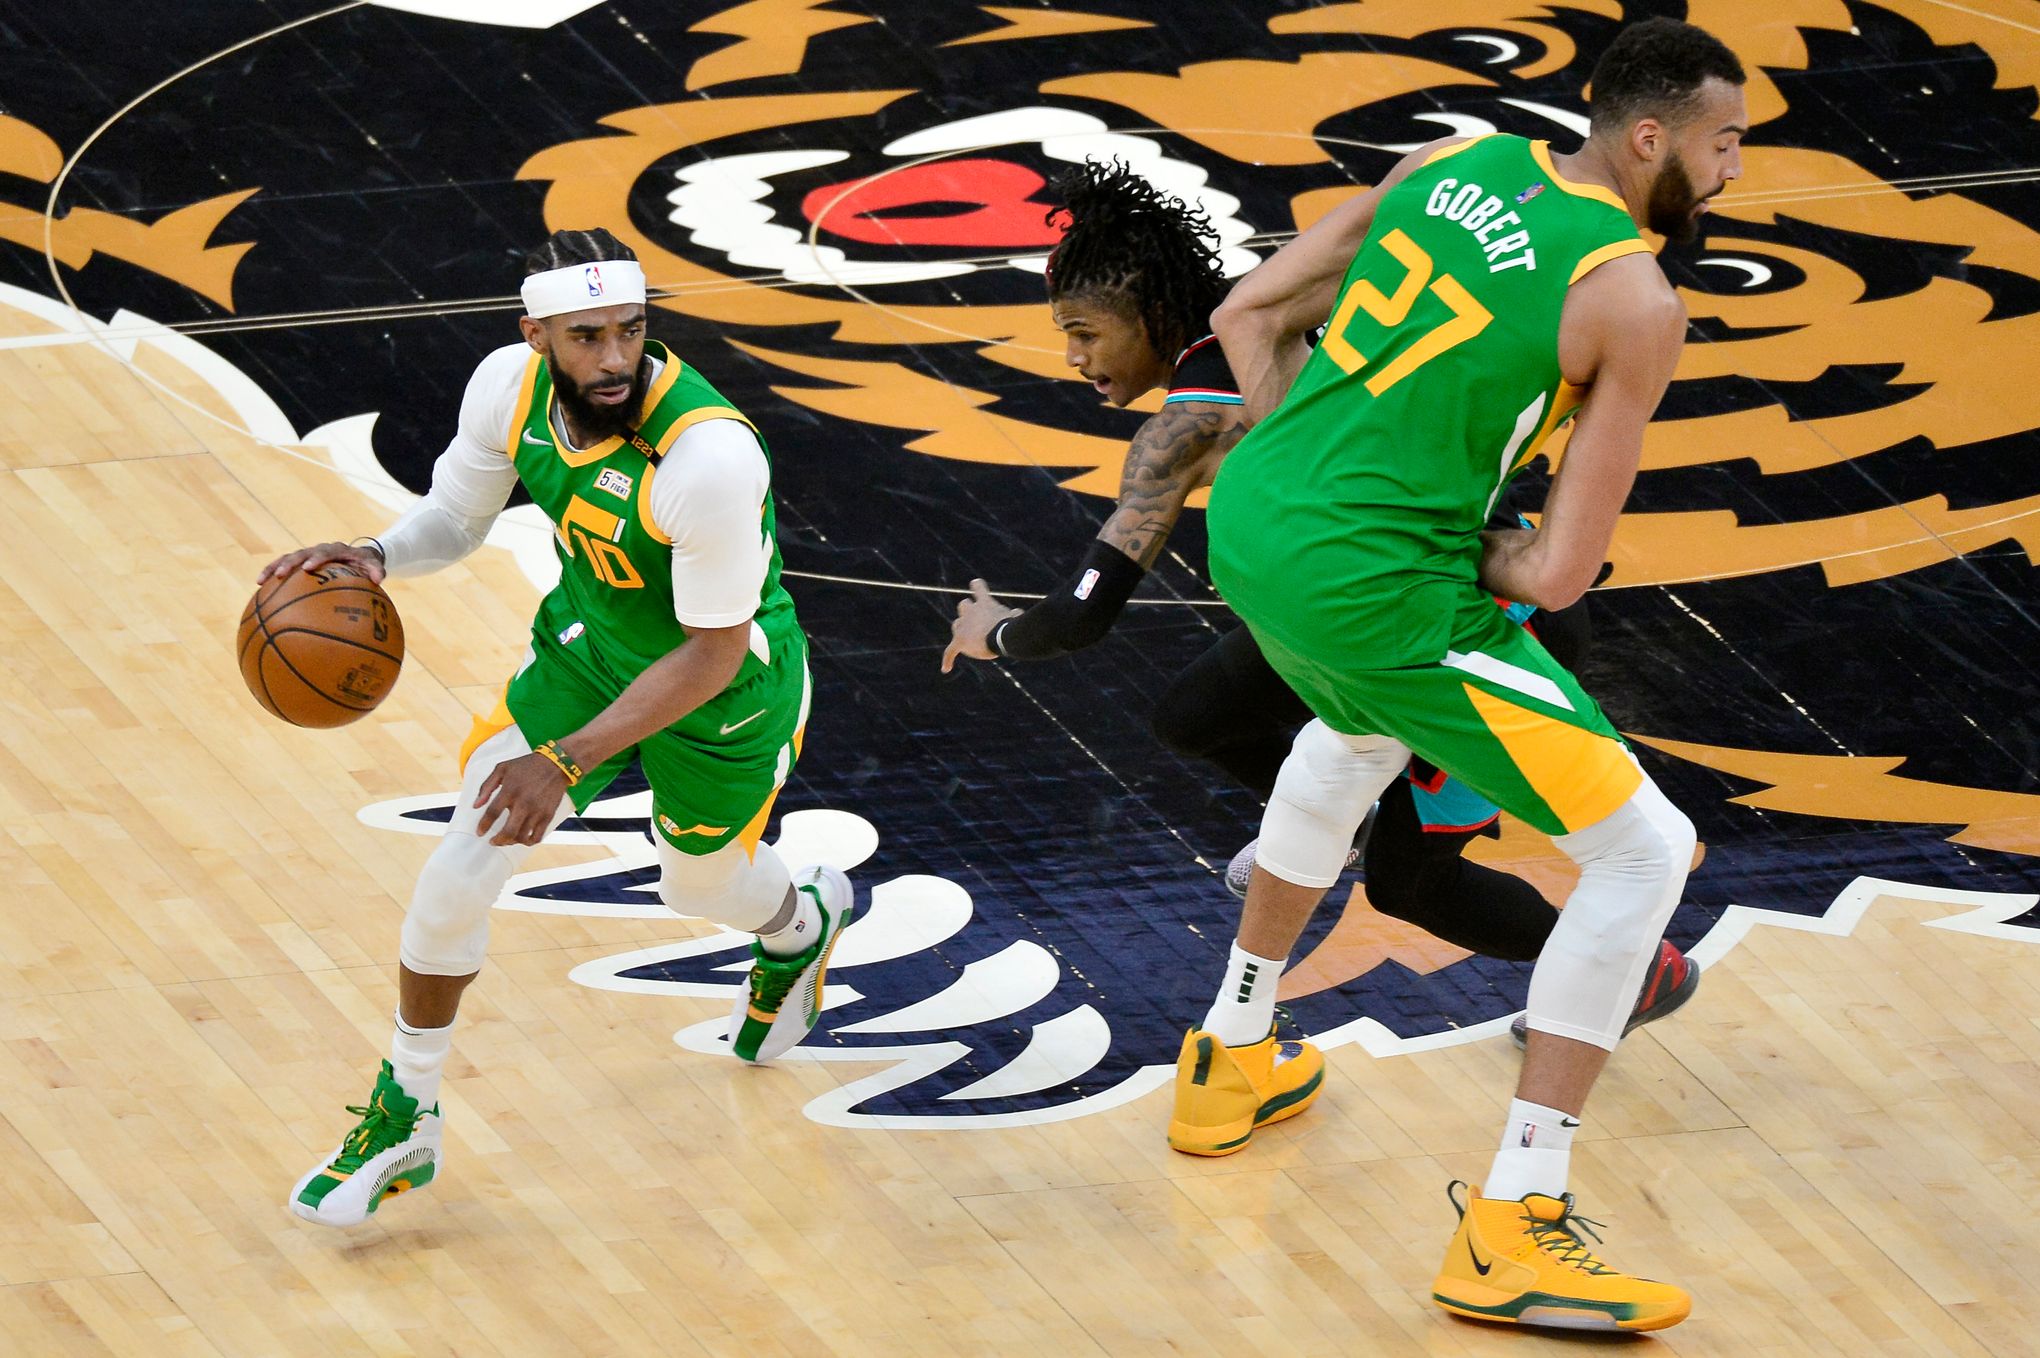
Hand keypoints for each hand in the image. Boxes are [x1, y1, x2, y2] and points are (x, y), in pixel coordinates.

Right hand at [257, 540, 384, 585]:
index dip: (316, 559)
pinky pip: (283, 567)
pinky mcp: (299, 562)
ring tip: (260, 580)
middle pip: (301, 553)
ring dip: (273, 568)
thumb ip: (376, 570)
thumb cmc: (365, 563)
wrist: (356, 556)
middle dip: (290, 563)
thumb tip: (379, 580)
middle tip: (280, 573)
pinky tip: (260, 587)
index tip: (308, 568)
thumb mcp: (373, 565)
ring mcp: (307, 556)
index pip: (324, 552)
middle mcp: (318, 550)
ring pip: (287, 558)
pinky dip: (271, 575)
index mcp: (335, 549)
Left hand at [475, 753, 568, 845]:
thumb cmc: (527, 765)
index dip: (483, 826)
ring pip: (522, 837)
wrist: (556, 764)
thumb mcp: (502, 769)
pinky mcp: (548, 815)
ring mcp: (537, 811)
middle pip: (508, 831)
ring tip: (507, 840)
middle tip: (493, 842)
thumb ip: (486, 786)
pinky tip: (523, 838)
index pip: (492, 813)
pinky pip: (537, 836)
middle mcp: (524, 803)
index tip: (480, 833)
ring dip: (511, 842)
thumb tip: (476, 805)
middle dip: (498, 841)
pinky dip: (528, 842)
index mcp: (510, 790)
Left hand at [942, 578, 1019, 672]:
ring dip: (961, 629)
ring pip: (956, 624)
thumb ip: (1014, 615)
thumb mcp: (1015, 617)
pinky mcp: (959, 641)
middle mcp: (972, 610)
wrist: (1001, 635)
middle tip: (975, 618)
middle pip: (964, 604)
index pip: (979, 588)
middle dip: (968, 610)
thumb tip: (1017, 614)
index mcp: (986, 603)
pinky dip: (948, 659)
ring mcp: (963, 626)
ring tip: (966, 638)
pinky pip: (950, 651)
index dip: (977, 587)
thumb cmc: (1012, 625)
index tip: (975, 583)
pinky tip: (946, 668)